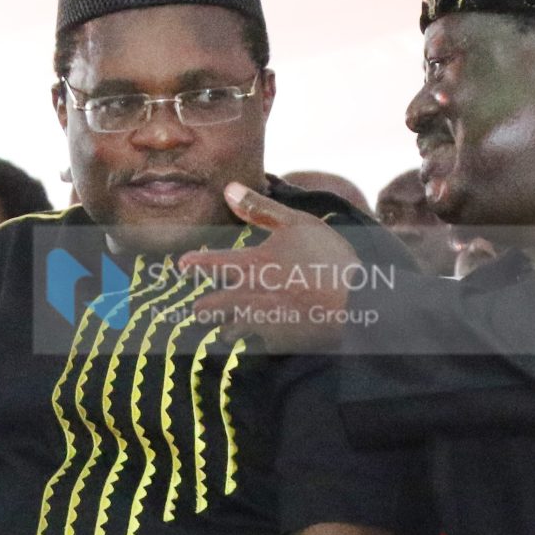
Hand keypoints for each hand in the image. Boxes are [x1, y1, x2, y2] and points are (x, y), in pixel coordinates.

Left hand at [181, 181, 361, 353]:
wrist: (353, 301)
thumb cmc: (327, 258)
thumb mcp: (296, 223)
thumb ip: (259, 208)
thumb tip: (229, 189)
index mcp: (250, 265)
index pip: (210, 264)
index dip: (193, 265)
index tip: (181, 266)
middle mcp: (248, 296)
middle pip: (209, 308)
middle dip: (202, 310)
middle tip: (199, 310)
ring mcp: (260, 322)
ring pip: (228, 332)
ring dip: (226, 329)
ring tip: (227, 329)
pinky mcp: (276, 343)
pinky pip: (257, 345)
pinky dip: (257, 343)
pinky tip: (263, 340)